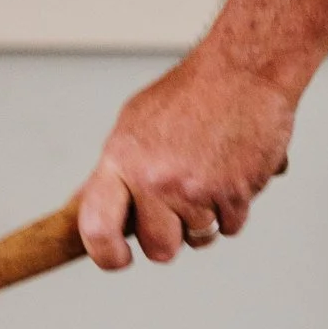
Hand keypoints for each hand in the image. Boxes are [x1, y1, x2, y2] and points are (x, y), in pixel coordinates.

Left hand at [75, 53, 295, 269]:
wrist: (244, 70)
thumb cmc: (191, 94)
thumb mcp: (135, 124)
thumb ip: (114, 171)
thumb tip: (83, 206)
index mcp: (122, 160)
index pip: (97, 227)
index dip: (105, 255)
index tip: (118, 259)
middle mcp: (155, 179)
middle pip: (159, 248)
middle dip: (171, 238)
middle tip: (179, 210)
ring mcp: (196, 189)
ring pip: (200, 238)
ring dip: (207, 217)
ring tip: (211, 174)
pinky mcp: (235, 193)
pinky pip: (231, 227)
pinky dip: (234, 207)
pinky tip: (232, 172)